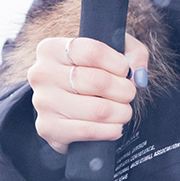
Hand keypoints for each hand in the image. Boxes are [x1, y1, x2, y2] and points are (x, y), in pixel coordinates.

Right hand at [26, 35, 149, 152]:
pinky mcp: (48, 128)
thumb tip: (138, 76)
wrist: (65, 108)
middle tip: (128, 94)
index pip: (93, 51)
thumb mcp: (111, 54)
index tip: (125, 71)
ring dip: (121, 112)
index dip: (118, 63)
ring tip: (124, 111)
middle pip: (98, 81)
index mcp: (51, 49)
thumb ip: (133, 54)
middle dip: (124, 90)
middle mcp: (41, 74)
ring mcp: (43, 103)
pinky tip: (116, 127)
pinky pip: (89, 131)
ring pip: (98, 109)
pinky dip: (111, 130)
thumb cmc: (90, 75)